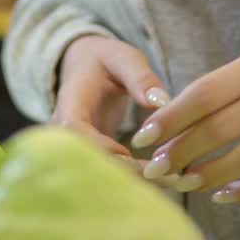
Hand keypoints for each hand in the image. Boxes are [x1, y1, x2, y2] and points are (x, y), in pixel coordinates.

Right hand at [53, 35, 170, 172]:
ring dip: (132, 180)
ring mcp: (76, 147)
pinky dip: (136, 178)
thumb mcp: (124, 58)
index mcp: (70, 103)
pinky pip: (109, 172)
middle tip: (162, 175)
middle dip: (122, 172)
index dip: (97, 146)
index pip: (73, 130)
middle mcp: (67, 132)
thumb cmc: (105, 61)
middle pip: (84, 160)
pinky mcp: (92, 157)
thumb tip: (160, 101)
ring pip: (97, 172)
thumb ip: (140, 77)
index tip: (127, 154)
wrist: (85, 69)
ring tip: (172, 180)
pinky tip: (166, 179)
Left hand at [130, 49, 239, 203]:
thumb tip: (171, 121)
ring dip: (209, 175)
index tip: (142, 137)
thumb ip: (227, 89)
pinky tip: (225, 195)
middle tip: (156, 169)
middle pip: (221, 127)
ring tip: (186, 184)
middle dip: (181, 152)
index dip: (171, 118)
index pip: (206, 92)